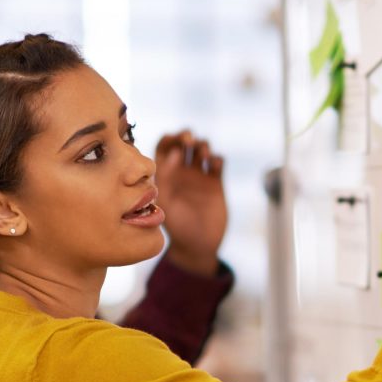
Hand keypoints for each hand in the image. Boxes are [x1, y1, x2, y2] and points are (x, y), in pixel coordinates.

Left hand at [154, 131, 227, 275]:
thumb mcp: (166, 200)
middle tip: (188, 141)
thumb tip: (174, 153)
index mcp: (164, 173)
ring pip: (202, 149)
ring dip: (202, 145)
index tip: (173, 140)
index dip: (169, 139)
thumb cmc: (175, 225)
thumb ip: (166, 176)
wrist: (196, 244)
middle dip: (186, 136)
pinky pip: (217, 163)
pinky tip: (213, 165)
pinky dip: (217, 158)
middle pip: (184, 143)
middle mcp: (181, 171)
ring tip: (202, 154)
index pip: (164, 146)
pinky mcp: (215, 183)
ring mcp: (199, 176)